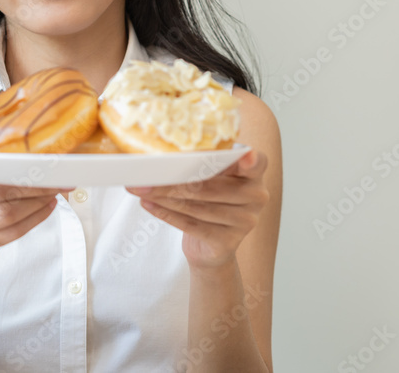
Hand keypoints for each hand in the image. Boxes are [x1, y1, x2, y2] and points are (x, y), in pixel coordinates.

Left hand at [125, 150, 269, 269]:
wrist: (212, 246)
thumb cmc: (211, 201)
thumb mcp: (213, 179)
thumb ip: (202, 164)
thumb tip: (163, 153)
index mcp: (254, 175)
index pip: (257, 163)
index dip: (250, 160)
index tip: (243, 155)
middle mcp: (256, 197)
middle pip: (211, 185)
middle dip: (174, 179)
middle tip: (145, 173)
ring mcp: (245, 222)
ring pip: (197, 205)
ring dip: (164, 196)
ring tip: (141, 188)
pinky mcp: (228, 242)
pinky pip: (191, 225)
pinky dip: (166, 213)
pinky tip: (148, 204)